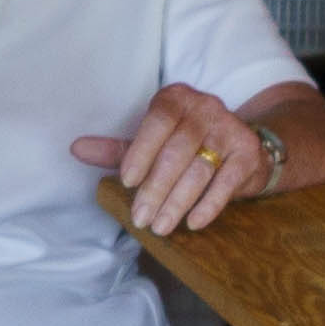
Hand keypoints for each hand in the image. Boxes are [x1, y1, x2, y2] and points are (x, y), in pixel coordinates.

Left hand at [75, 82, 267, 235]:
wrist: (244, 146)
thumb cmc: (186, 144)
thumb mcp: (153, 141)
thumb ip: (118, 147)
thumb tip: (76, 149)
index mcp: (175, 98)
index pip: (156, 123)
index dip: (140, 153)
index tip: (127, 183)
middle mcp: (205, 107)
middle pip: (176, 153)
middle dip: (156, 190)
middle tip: (141, 219)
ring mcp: (229, 129)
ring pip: (199, 170)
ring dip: (177, 203)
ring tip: (160, 227)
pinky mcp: (248, 153)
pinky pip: (226, 183)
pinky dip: (208, 205)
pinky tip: (193, 223)